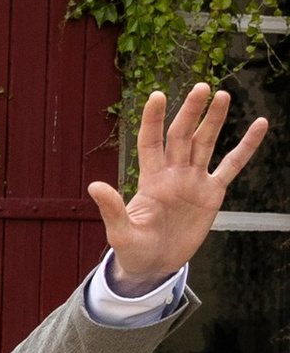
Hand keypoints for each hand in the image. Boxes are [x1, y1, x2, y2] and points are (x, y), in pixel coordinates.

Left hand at [90, 81, 269, 291]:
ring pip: (206, 143)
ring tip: (222, 95)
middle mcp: (173, 173)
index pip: (151, 142)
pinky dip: (245, 147)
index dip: (153, 119)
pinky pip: (232, 166)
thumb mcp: (120, 232)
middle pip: (182, 136)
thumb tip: (94, 186)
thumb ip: (112, 209)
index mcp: (150, 179)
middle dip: (191, 112)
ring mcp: (194, 181)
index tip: (158, 95)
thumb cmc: (133, 249)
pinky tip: (259, 125)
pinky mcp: (212, 193)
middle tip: (202, 87)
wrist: (155, 265)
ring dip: (214, 120)